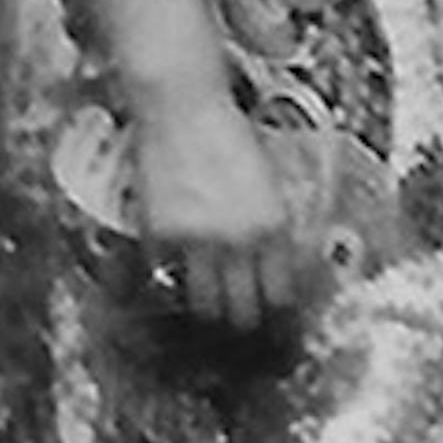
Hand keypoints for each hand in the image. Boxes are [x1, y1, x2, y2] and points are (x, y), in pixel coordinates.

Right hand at [132, 88, 302, 333]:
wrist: (184, 108)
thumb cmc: (229, 136)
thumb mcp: (266, 184)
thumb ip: (270, 227)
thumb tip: (273, 266)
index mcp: (274, 225)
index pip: (281, 293)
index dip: (277, 314)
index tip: (273, 325)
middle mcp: (240, 240)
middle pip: (244, 309)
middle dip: (244, 326)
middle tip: (240, 334)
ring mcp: (198, 242)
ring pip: (205, 305)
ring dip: (209, 316)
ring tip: (210, 321)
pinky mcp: (161, 236)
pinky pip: (167, 278)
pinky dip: (171, 284)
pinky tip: (175, 286)